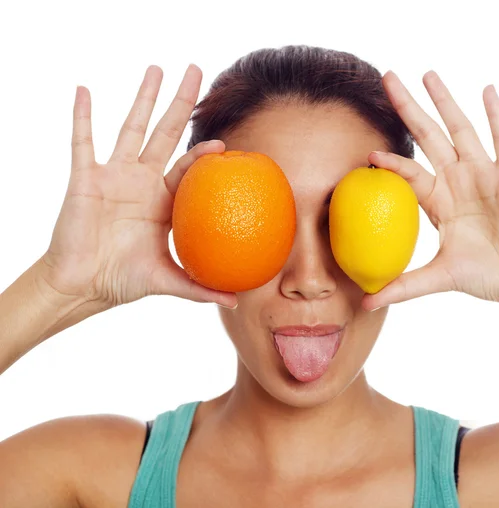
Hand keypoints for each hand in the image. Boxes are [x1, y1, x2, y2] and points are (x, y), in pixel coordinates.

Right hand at [40, 64, 237, 309]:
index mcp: (163, 201)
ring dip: (143, 99)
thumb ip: (199, 288)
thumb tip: (236, 302)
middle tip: (197, 73)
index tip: (223, 144)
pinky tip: (84, 91)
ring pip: (131, 128)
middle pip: (165, 134)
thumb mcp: (166, 280)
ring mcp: (114, 175)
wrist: (82, 284)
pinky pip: (82, 142)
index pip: (187, 168)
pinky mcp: (85, 178)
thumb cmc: (121, 279)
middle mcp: (142, 181)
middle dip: (181, 104)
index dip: (203, 155)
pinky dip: (82, 117)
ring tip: (157, 68)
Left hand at [362, 70, 498, 310]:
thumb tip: (366, 305)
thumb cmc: (490, 275)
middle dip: (407, 110)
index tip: (367, 154)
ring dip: (444, 102)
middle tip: (386, 79)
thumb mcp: (438, 278)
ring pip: (459, 130)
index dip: (392, 163)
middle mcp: (459, 181)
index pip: (411, 174)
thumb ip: (403, 286)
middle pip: (428, 138)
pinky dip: (495, 115)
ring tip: (426, 73)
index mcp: (442, 202)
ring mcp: (484, 174)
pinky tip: (486, 90)